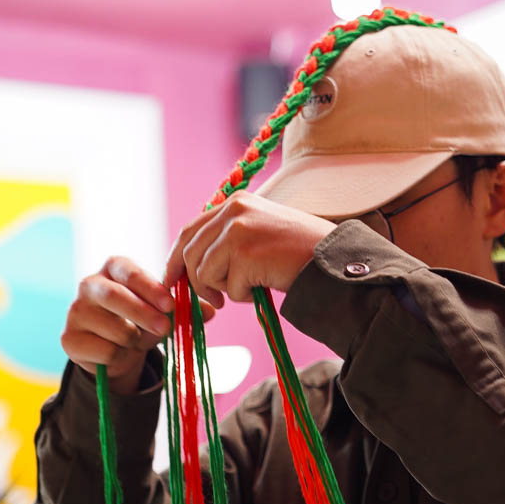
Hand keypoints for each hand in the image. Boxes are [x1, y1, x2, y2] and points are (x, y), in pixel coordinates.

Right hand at [60, 256, 212, 394]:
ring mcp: (75, 311)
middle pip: (114, 297)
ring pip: (114, 329)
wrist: (113, 350)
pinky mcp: (69, 339)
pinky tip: (119, 353)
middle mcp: (89, 284)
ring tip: (136, 340)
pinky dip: (121, 358)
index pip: (128, 271)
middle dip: (143, 314)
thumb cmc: (140, 321)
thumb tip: (212, 310)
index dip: (149, 287)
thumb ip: (186, 309)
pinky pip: (105, 352)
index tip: (170, 305)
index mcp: (113, 268)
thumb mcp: (163, 312)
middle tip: (165, 328)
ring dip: (135, 341)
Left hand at [164, 195, 336, 307]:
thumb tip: (191, 263)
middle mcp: (233, 211)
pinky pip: (228, 288)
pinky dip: (245, 296)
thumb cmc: (300, 252)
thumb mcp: (259, 232)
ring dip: (225, 289)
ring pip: (205, 273)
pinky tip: (266, 285)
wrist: (333, 260)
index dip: (175, 258)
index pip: (190, 231)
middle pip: (190, 254)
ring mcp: (238, 231)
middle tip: (215, 300)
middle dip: (198, 283)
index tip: (171, 280)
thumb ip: (228, 238)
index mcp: (235, 203)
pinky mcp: (245, 254)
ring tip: (252, 286)